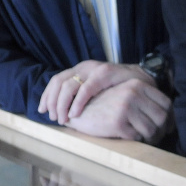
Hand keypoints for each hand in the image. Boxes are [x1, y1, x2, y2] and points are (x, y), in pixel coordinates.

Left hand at [39, 61, 171, 142]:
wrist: (143, 79)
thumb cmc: (117, 89)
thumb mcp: (95, 91)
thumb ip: (79, 96)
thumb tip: (60, 110)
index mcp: (79, 70)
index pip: (56, 80)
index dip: (46, 95)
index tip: (42, 110)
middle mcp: (84, 67)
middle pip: (59, 82)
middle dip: (52, 101)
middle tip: (53, 117)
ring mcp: (94, 69)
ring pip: (68, 85)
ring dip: (62, 104)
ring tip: (63, 119)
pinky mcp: (105, 74)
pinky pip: (86, 88)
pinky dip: (77, 102)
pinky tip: (74, 114)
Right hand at [63, 81, 172, 142]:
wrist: (78, 110)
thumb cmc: (104, 106)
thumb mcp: (125, 95)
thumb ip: (145, 101)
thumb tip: (170, 121)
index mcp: (137, 84)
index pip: (167, 103)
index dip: (170, 118)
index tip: (168, 127)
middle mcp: (133, 93)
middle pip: (162, 118)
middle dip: (162, 131)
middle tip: (156, 137)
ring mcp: (125, 107)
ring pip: (152, 130)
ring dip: (150, 138)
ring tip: (144, 140)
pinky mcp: (117, 122)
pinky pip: (137, 137)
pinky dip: (136, 141)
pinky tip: (129, 138)